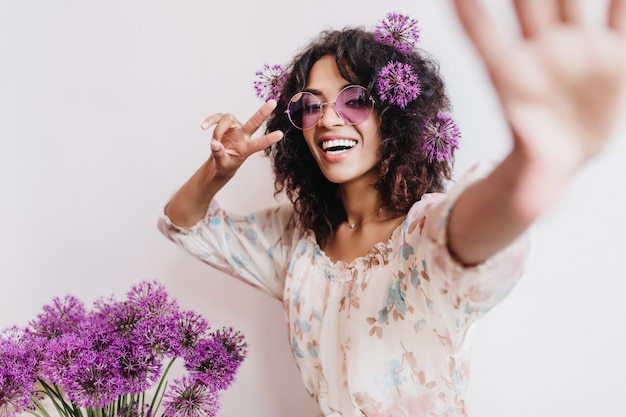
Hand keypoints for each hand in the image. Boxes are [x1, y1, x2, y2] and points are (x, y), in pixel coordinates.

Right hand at [200, 100, 282, 178]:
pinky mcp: (225, 124)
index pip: (259, 144)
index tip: (280, 134)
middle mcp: (243, 136)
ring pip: (228, 118)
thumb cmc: (225, 165)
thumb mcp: (222, 164)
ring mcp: (235, 128)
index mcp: (246, 148)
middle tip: (273, 102)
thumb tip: (214, 144)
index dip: (268, 139)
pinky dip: (210, 121)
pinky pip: (218, 117)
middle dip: (263, 113)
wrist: (220, 161)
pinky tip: (204, 126)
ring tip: (213, 142)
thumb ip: (219, 154)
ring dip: (218, 129)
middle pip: (254, 122)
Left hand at [453, 0, 625, 171]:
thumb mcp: (538, 171)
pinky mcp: (613, 52)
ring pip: (573, 1)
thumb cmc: (540, 151)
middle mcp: (543, 54)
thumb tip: (529, 211)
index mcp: (513, 78)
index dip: (472, 17)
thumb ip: (535, 186)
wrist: (569, 147)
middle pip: (529, 6)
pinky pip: (620, 16)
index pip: (487, 41)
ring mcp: (578, 49)